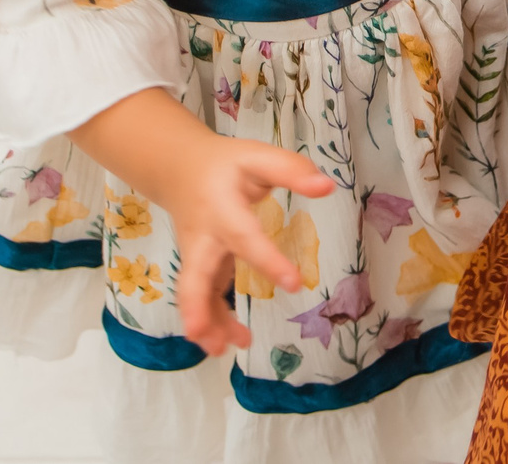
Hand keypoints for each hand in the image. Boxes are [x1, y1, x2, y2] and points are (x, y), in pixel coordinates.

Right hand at [71, 88, 335, 354]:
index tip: (295, 284)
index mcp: (222, 208)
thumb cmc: (225, 165)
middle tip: (201, 334)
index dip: (268, 261)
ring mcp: (196, 255)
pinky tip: (233, 342)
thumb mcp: (257, 156)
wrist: (180, 169)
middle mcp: (204, 237)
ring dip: (206, 323)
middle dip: (196, 305)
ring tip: (222, 351)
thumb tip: (327, 187)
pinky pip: (201, 297)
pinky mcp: (198, 267)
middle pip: (194, 275)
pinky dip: (211, 321)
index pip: (245, 237)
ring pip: (195, 293)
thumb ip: (291, 170)